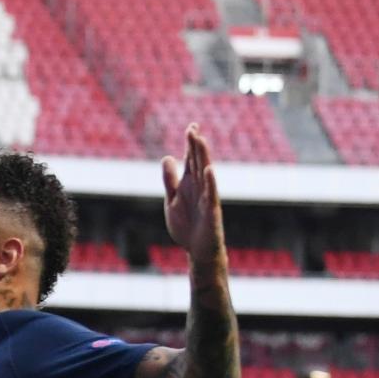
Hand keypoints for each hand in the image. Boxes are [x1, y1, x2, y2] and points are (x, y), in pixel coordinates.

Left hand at [161, 125, 223, 266]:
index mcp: (189, 184)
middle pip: (197, 162)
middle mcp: (199, 187)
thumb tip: (167, 157)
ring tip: (200, 141)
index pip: (191, 159)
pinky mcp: (211, 210)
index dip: (190, 144)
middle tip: (192, 128)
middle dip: (195, 146)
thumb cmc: (186, 225)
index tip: (191, 127)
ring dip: (203, 157)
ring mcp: (206, 197)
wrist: (197, 250)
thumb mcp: (172, 200)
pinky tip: (208, 170)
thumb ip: (170, 180)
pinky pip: (211, 194)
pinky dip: (210, 182)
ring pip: (205, 173)